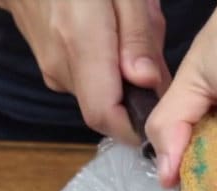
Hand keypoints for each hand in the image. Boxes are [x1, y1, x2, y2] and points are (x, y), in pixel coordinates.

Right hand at [4, 0, 169, 142]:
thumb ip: (138, 37)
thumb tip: (148, 82)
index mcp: (81, 42)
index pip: (104, 114)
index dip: (135, 128)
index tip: (162, 119)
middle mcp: (62, 65)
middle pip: (108, 110)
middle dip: (139, 99)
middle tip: (154, 65)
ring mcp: (54, 71)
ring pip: (102, 98)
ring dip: (126, 84)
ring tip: (132, 43)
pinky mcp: (54, 71)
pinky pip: (92, 85)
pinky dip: (112, 75)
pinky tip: (116, 44)